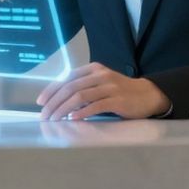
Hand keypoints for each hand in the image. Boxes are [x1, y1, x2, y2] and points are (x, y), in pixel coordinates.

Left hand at [35, 62, 170, 120]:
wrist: (147, 95)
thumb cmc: (120, 91)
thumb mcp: (100, 83)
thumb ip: (83, 87)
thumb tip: (58, 100)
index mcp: (93, 69)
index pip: (66, 78)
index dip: (51, 90)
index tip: (41, 102)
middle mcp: (100, 75)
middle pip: (70, 87)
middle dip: (54, 102)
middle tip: (45, 116)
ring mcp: (109, 87)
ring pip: (80, 96)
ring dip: (64, 109)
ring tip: (55, 119)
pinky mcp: (117, 100)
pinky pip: (95, 106)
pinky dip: (82, 112)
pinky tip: (73, 119)